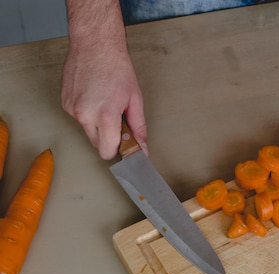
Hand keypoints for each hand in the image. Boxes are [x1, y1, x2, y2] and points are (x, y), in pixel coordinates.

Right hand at [61, 44, 147, 158]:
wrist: (95, 45)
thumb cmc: (117, 68)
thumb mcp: (135, 100)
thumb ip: (138, 127)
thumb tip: (142, 148)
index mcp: (105, 115)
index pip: (107, 151)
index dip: (117, 150)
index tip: (123, 144)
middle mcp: (85, 115)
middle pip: (97, 144)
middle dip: (108, 138)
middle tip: (117, 120)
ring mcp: (72, 109)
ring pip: (87, 131)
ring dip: (97, 125)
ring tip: (105, 103)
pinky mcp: (64, 103)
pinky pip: (78, 118)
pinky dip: (87, 113)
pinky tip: (94, 96)